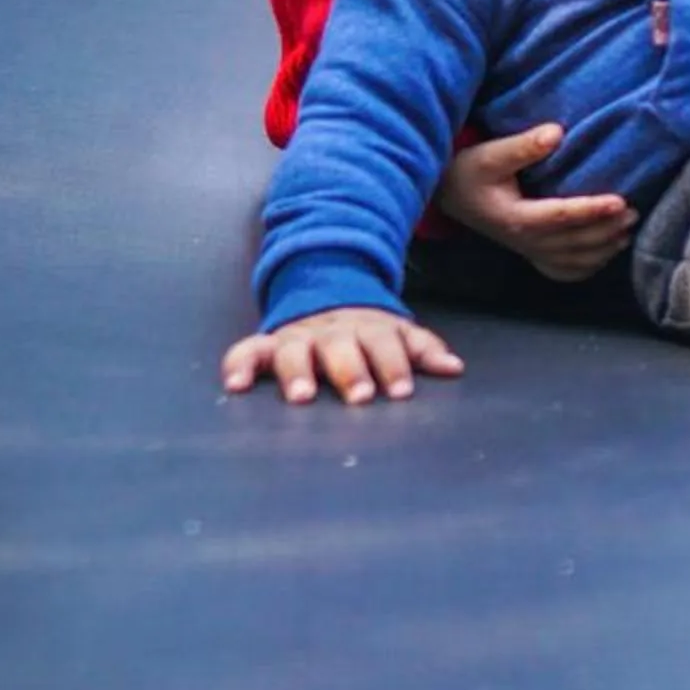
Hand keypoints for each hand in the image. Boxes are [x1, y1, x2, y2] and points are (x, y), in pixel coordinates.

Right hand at [220, 306, 462, 406]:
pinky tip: (235, 387)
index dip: (393, 365)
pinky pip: (247, 351)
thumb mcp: (396, 333)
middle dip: (350, 370)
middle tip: (360, 396)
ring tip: (301, 397)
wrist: (324, 292)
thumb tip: (454, 369)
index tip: (401, 392)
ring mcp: (297, 337)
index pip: (384, 342)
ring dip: (297, 372)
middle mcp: (331, 331)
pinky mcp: (267, 344)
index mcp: (367, 327)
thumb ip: (422, 349)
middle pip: (341, 347)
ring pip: (294, 350)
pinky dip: (238, 365)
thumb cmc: (367, 332)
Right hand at [436, 123, 636, 281]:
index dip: (591, 209)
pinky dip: (588, 266)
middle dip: (606, 229)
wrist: (449, 194)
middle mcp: (524, 240)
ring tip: (628, 231)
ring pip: (573, 259)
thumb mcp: (489, 154)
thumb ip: (523, 146)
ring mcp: (528, 250)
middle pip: (573, 241)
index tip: (620, 201)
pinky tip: (607, 253)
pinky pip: (564, 269)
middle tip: (634, 212)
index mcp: (515, 217)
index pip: (560, 216)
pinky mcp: (531, 252)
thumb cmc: (469, 171)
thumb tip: (556, 133)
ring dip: (603, 248)